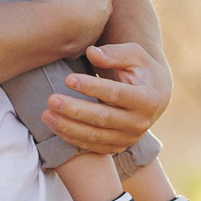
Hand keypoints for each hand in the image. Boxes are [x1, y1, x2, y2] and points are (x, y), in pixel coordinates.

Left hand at [43, 41, 170, 155]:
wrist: (154, 95)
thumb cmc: (141, 69)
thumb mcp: (135, 55)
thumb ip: (115, 53)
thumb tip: (92, 53)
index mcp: (148, 99)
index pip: (116, 94)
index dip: (92, 88)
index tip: (68, 79)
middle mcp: (141, 123)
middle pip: (103, 118)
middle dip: (75, 110)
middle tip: (51, 100)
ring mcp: (128, 138)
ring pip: (95, 136)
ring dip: (68, 127)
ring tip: (46, 115)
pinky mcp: (117, 147)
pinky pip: (91, 146)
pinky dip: (71, 137)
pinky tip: (54, 125)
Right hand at [51, 0, 111, 49]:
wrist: (70, 22)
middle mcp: (106, 11)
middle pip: (99, 2)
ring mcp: (95, 30)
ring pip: (90, 21)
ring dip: (80, 17)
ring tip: (65, 13)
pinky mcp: (81, 45)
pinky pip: (76, 37)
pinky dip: (70, 32)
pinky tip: (60, 29)